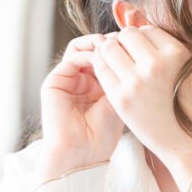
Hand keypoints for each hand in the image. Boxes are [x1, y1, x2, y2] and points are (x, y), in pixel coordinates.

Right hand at [34, 34, 125, 184]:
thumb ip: (122, 75)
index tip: (138, 43)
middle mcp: (80, 79)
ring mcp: (67, 80)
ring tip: (114, 45)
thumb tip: (136, 48)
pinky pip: (71, 58)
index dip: (122, 47)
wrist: (83, 153)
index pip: (107, 56)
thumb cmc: (104, 133)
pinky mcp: (54, 82)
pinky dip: (88, 54)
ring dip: (99, 44)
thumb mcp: (119, 99)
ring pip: (82, 49)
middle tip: (125, 39)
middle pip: (94, 49)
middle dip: (111, 42)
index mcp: (95, 84)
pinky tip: (102, 57)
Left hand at [89, 26, 191, 189]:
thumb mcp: (185, 68)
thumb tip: (128, 11)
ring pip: (110, 47)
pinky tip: (114, 78)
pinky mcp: (121, 98)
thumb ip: (159, 44)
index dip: (143, 40)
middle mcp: (157, 64)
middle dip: (125, 43)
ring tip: (122, 68)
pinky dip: (103, 68)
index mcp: (177, 53)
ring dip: (112, 53)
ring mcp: (137, 81)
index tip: (146, 54)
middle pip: (127, 34)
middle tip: (131, 60)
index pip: (147, 29)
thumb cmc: (189, 105)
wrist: (188, 143)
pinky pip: (102, 69)